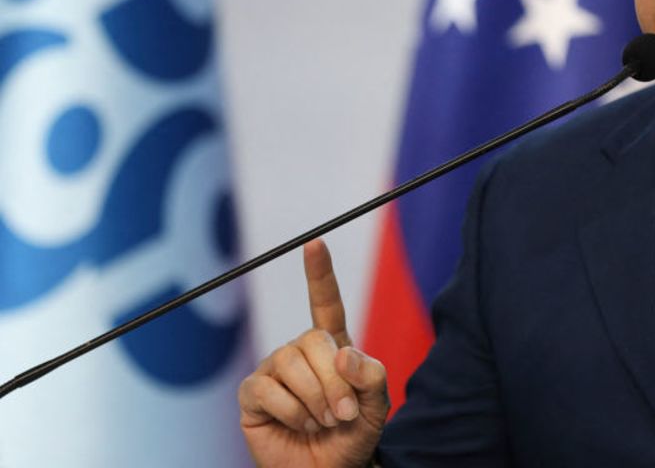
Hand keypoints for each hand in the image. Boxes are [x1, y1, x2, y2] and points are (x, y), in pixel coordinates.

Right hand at [239, 239, 389, 467]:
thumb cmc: (353, 437)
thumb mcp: (377, 407)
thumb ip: (372, 377)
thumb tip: (344, 353)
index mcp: (333, 347)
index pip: (325, 303)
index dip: (319, 274)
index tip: (315, 243)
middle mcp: (300, 353)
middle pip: (313, 340)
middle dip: (333, 380)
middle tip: (343, 414)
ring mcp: (273, 371)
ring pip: (289, 363)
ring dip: (314, 398)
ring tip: (324, 421)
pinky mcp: (253, 395)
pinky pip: (267, 388)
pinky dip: (291, 411)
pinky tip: (300, 425)